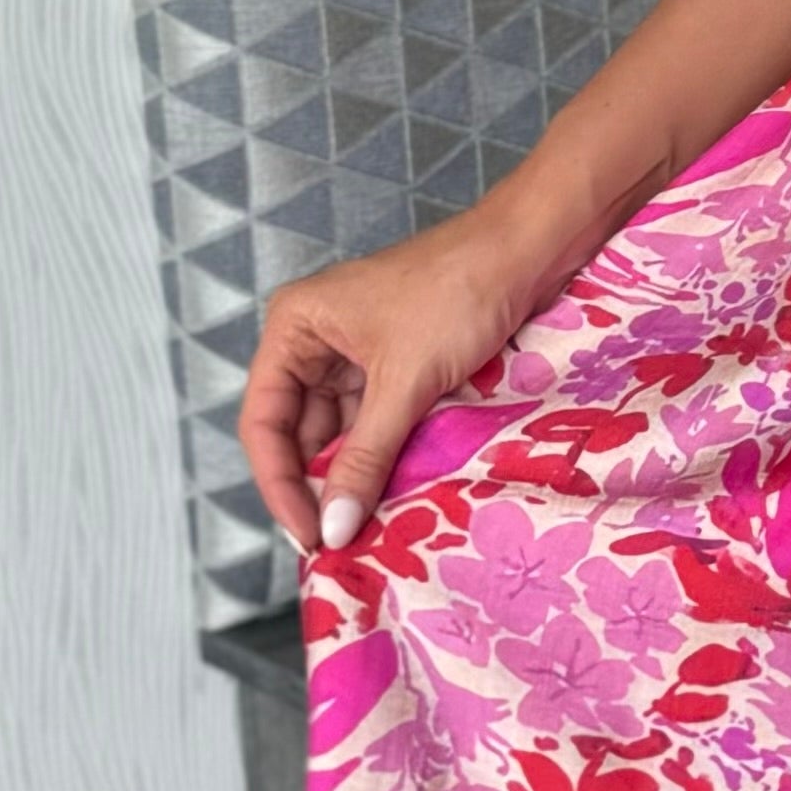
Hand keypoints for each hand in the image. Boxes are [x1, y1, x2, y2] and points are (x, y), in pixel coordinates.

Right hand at [240, 210, 538, 559]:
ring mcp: (356, 351)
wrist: (527, 249)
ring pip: (340, 431)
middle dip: (317, 484)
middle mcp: (315, 339)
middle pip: (298, 431)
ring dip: (353, 474)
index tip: (307, 534)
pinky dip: (383, 455)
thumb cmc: (457, 294)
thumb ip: (366, 458)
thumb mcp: (404, 383)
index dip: (279, 484)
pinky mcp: (396, 362)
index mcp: (294, 327)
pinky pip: (375, 421)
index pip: (263, 421)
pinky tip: (395, 493)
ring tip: (368, 526)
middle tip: (338, 541)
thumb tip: (333, 528)